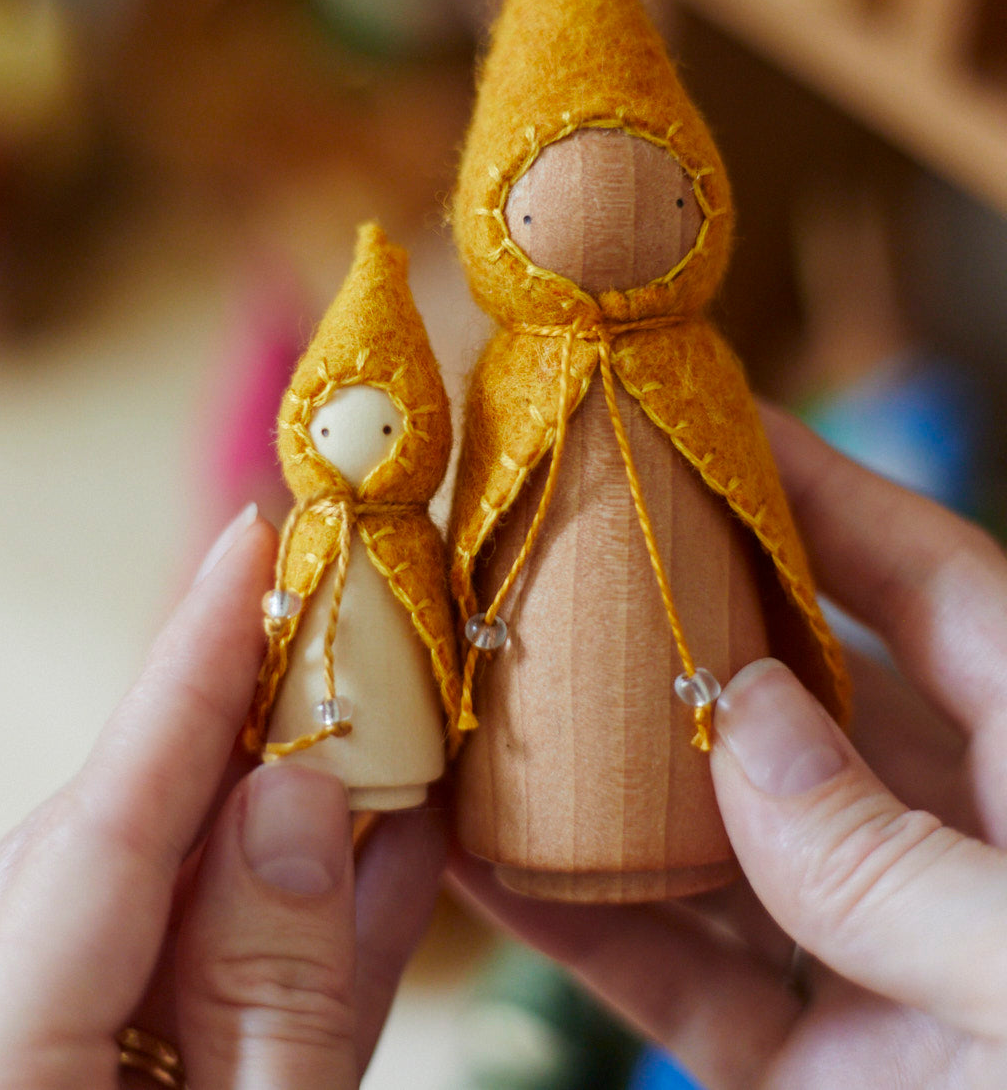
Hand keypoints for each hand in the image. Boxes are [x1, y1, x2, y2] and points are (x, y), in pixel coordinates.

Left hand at [0, 507, 445, 1088]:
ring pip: (171, 901)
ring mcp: (63, 1071)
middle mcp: (7, 1054)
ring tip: (381, 716)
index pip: (102, 828)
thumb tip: (298, 796)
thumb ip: (273, 992)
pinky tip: (393, 845)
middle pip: (120, 842)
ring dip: (287, 811)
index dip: (187, 672)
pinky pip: (215, 985)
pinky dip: (306, 919)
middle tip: (339, 619)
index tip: (251, 542)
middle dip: (240, 724)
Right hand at [450, 407, 1006, 1087]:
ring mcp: (874, 960)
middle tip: (564, 537)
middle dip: (685, 615)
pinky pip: (680, 970)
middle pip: (801, 692)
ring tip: (488, 679)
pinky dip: (581, 916)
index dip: (821, 491)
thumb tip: (744, 721)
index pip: (930, 587)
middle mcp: (957, 851)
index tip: (710, 417)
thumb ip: (902, 860)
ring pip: (716, 830)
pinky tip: (484, 852)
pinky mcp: (807, 1071)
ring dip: (600, 766)